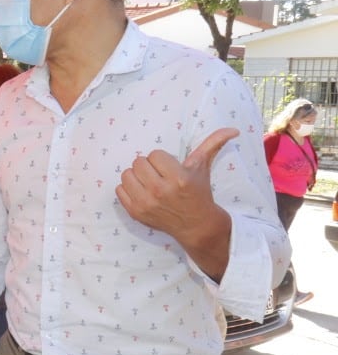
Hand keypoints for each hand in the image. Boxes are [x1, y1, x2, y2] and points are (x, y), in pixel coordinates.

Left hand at [116, 128, 237, 238]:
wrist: (196, 225)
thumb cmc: (198, 192)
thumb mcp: (204, 167)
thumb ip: (213, 144)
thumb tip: (234, 129)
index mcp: (178, 178)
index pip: (154, 154)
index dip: (161, 159)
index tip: (169, 168)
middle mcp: (160, 191)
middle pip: (138, 162)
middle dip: (148, 166)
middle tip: (158, 175)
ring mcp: (146, 203)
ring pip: (126, 174)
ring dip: (136, 176)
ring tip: (149, 182)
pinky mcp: (135, 212)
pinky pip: (119, 190)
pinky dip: (128, 189)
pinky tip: (142, 192)